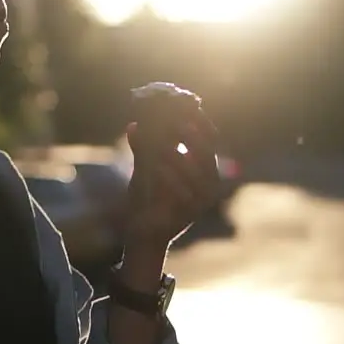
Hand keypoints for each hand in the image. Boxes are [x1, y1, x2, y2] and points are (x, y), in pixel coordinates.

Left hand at [122, 113, 221, 247]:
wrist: (144, 233)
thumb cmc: (147, 199)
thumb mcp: (146, 170)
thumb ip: (143, 149)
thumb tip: (134, 124)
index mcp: (203, 170)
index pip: (209, 141)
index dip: (200, 124)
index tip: (185, 109)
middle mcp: (209, 185)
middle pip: (207, 154)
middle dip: (193, 137)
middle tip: (178, 123)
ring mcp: (202, 200)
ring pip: (198, 173)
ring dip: (179, 157)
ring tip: (162, 145)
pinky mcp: (191, 214)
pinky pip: (185, 192)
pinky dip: (171, 177)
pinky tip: (158, 166)